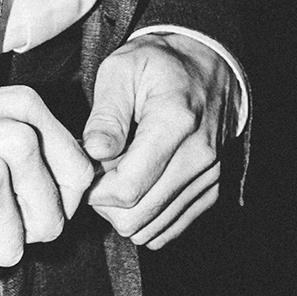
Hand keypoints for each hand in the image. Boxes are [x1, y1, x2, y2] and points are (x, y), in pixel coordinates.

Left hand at [83, 33, 231, 249]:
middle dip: (106, 204)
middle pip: (137, 217)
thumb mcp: (121, 69)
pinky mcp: (211, 191)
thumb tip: (94, 153)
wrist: (206, 65)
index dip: (94, 190)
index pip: (127, 188)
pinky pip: (168, 230)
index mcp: (175, 122)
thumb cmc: (158, 64)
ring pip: (151, 230)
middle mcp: (199, 156)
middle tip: (98, 173)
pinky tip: (140, 186)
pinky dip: (146, 218)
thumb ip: (106, 114)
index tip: (85, 169)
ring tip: (119, 175)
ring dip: (125, 213)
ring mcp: (209, 177)